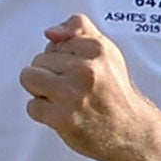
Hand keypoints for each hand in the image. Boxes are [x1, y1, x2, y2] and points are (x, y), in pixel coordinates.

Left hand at [18, 13, 156, 160]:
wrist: (131, 130)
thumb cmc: (114, 91)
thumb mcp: (106, 51)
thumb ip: (79, 29)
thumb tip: (51, 32)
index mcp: (97, 49)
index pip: (54, 41)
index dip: (61, 56)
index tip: (76, 70)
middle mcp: (86, 70)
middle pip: (39, 59)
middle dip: (50, 73)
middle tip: (71, 88)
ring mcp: (74, 95)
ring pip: (29, 78)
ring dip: (40, 89)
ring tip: (61, 97)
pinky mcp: (63, 119)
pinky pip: (32, 106)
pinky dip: (42, 112)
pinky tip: (61, 113)